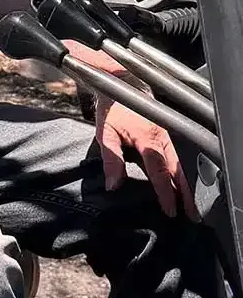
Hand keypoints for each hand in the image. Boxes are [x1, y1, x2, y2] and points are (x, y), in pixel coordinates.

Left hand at [94, 95, 197, 220]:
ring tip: (193, 203)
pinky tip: (184, 183)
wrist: (120, 83)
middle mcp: (162, 136)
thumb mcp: (106, 132)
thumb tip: (113, 185)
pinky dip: (183, 170)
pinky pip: (178, 154)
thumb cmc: (113, 107)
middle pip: (178, 169)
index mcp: (148, 137)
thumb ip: (111, 159)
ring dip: (187, 183)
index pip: (159, 170)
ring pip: (182, 162)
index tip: (170, 209)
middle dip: (186, 193)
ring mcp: (167, 133)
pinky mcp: (168, 131)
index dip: (165, 192)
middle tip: (192, 213)